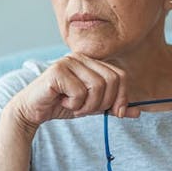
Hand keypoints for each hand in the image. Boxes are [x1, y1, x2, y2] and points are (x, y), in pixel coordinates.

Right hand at [9, 53, 140, 127]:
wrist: (32, 110)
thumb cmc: (61, 104)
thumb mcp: (92, 106)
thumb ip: (112, 106)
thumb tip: (138, 111)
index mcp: (91, 62)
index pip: (121, 75)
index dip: (122, 96)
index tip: (115, 113)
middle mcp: (81, 57)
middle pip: (111, 80)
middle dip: (103, 103)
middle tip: (87, 109)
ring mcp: (68, 62)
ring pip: (97, 87)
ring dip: (87, 105)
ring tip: (74, 106)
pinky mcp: (57, 72)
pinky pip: (79, 92)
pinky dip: (74, 104)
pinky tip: (62, 102)